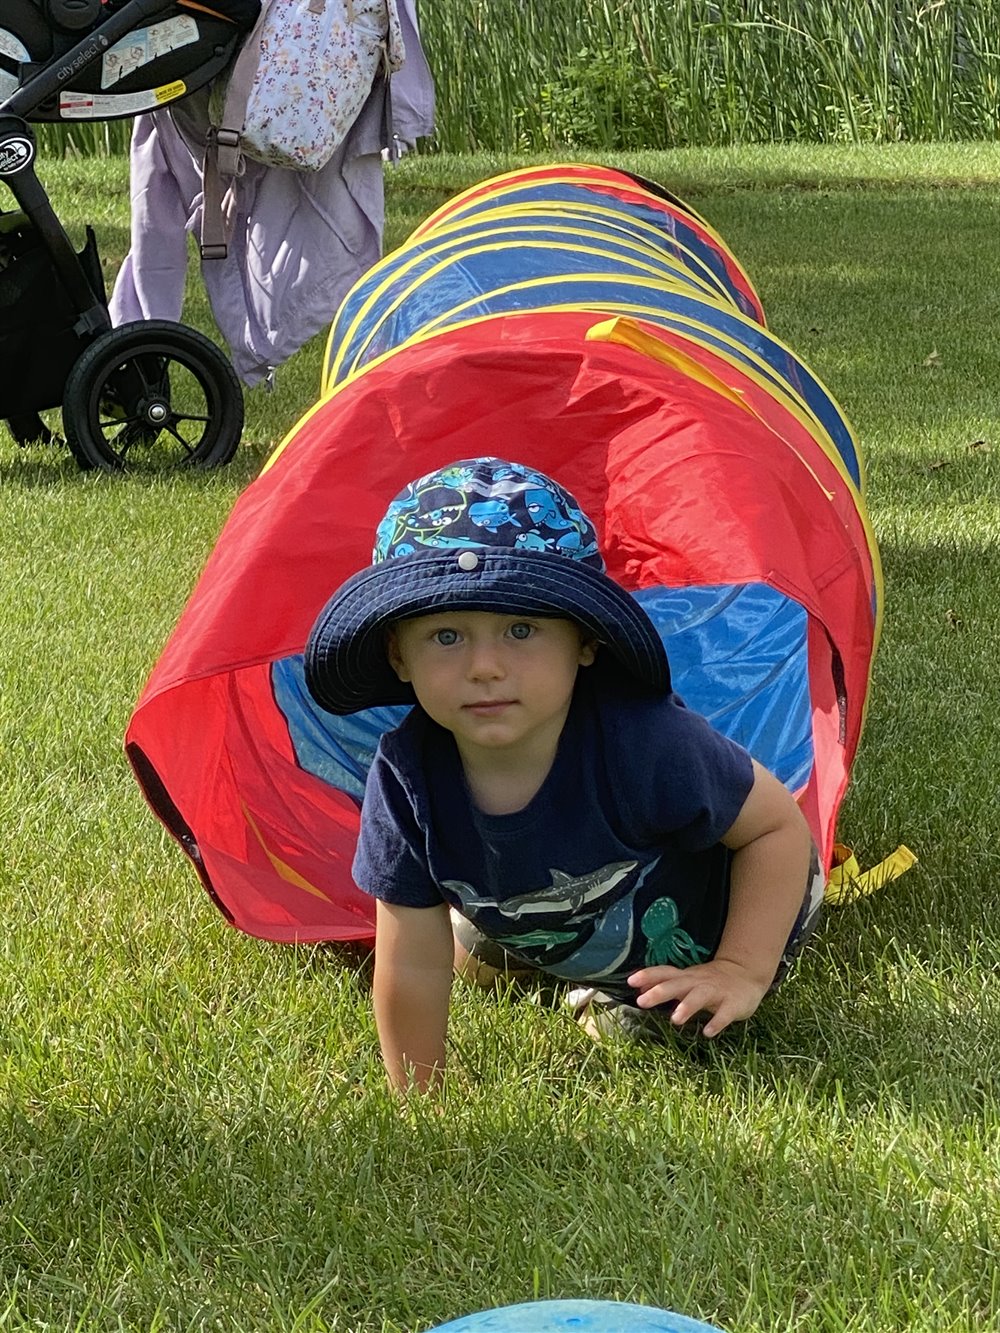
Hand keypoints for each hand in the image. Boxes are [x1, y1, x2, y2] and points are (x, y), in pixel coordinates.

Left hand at [627, 959, 770, 1037]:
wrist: (746, 974)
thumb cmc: (709, 981)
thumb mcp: (686, 980)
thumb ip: (664, 984)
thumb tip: (638, 988)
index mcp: (686, 977)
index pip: (665, 973)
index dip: (648, 975)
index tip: (630, 981)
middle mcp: (698, 982)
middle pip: (677, 984)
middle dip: (660, 992)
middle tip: (642, 1001)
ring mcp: (716, 992)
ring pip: (700, 996)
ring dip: (687, 1006)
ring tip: (675, 1019)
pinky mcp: (732, 1004)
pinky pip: (724, 1013)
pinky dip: (717, 1022)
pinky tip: (707, 1032)